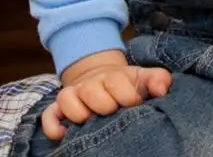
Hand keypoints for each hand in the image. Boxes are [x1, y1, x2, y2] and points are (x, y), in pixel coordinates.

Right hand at [42, 56, 171, 140]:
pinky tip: (62, 134)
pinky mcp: (59, 107)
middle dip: (103, 102)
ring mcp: (74, 95)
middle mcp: (92, 84)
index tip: (135, 103)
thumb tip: (163, 89)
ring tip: (89, 120)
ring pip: (67, 99)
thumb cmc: (127, 84)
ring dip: (78, 111)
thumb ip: (157, 80)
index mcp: (114, 77)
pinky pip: (49, 114)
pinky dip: (52, 124)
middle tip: (113, 111)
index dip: (127, 94)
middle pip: (91, 89)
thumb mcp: (143, 79)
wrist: (102, 77)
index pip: (117, 81)